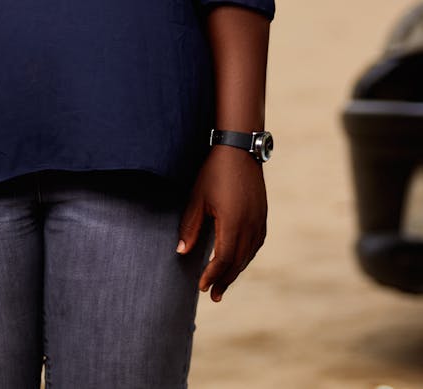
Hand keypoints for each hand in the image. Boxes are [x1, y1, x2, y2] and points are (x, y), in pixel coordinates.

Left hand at [176, 145, 266, 302]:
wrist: (239, 148)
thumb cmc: (214, 171)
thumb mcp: (197, 197)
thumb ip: (190, 226)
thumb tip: (181, 252)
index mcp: (234, 222)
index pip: (224, 259)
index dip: (212, 275)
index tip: (201, 287)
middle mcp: (250, 225)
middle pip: (238, 262)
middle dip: (224, 280)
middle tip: (213, 295)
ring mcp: (259, 221)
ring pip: (248, 255)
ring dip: (236, 271)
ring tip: (223, 284)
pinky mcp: (263, 215)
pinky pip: (256, 244)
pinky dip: (246, 257)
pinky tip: (238, 261)